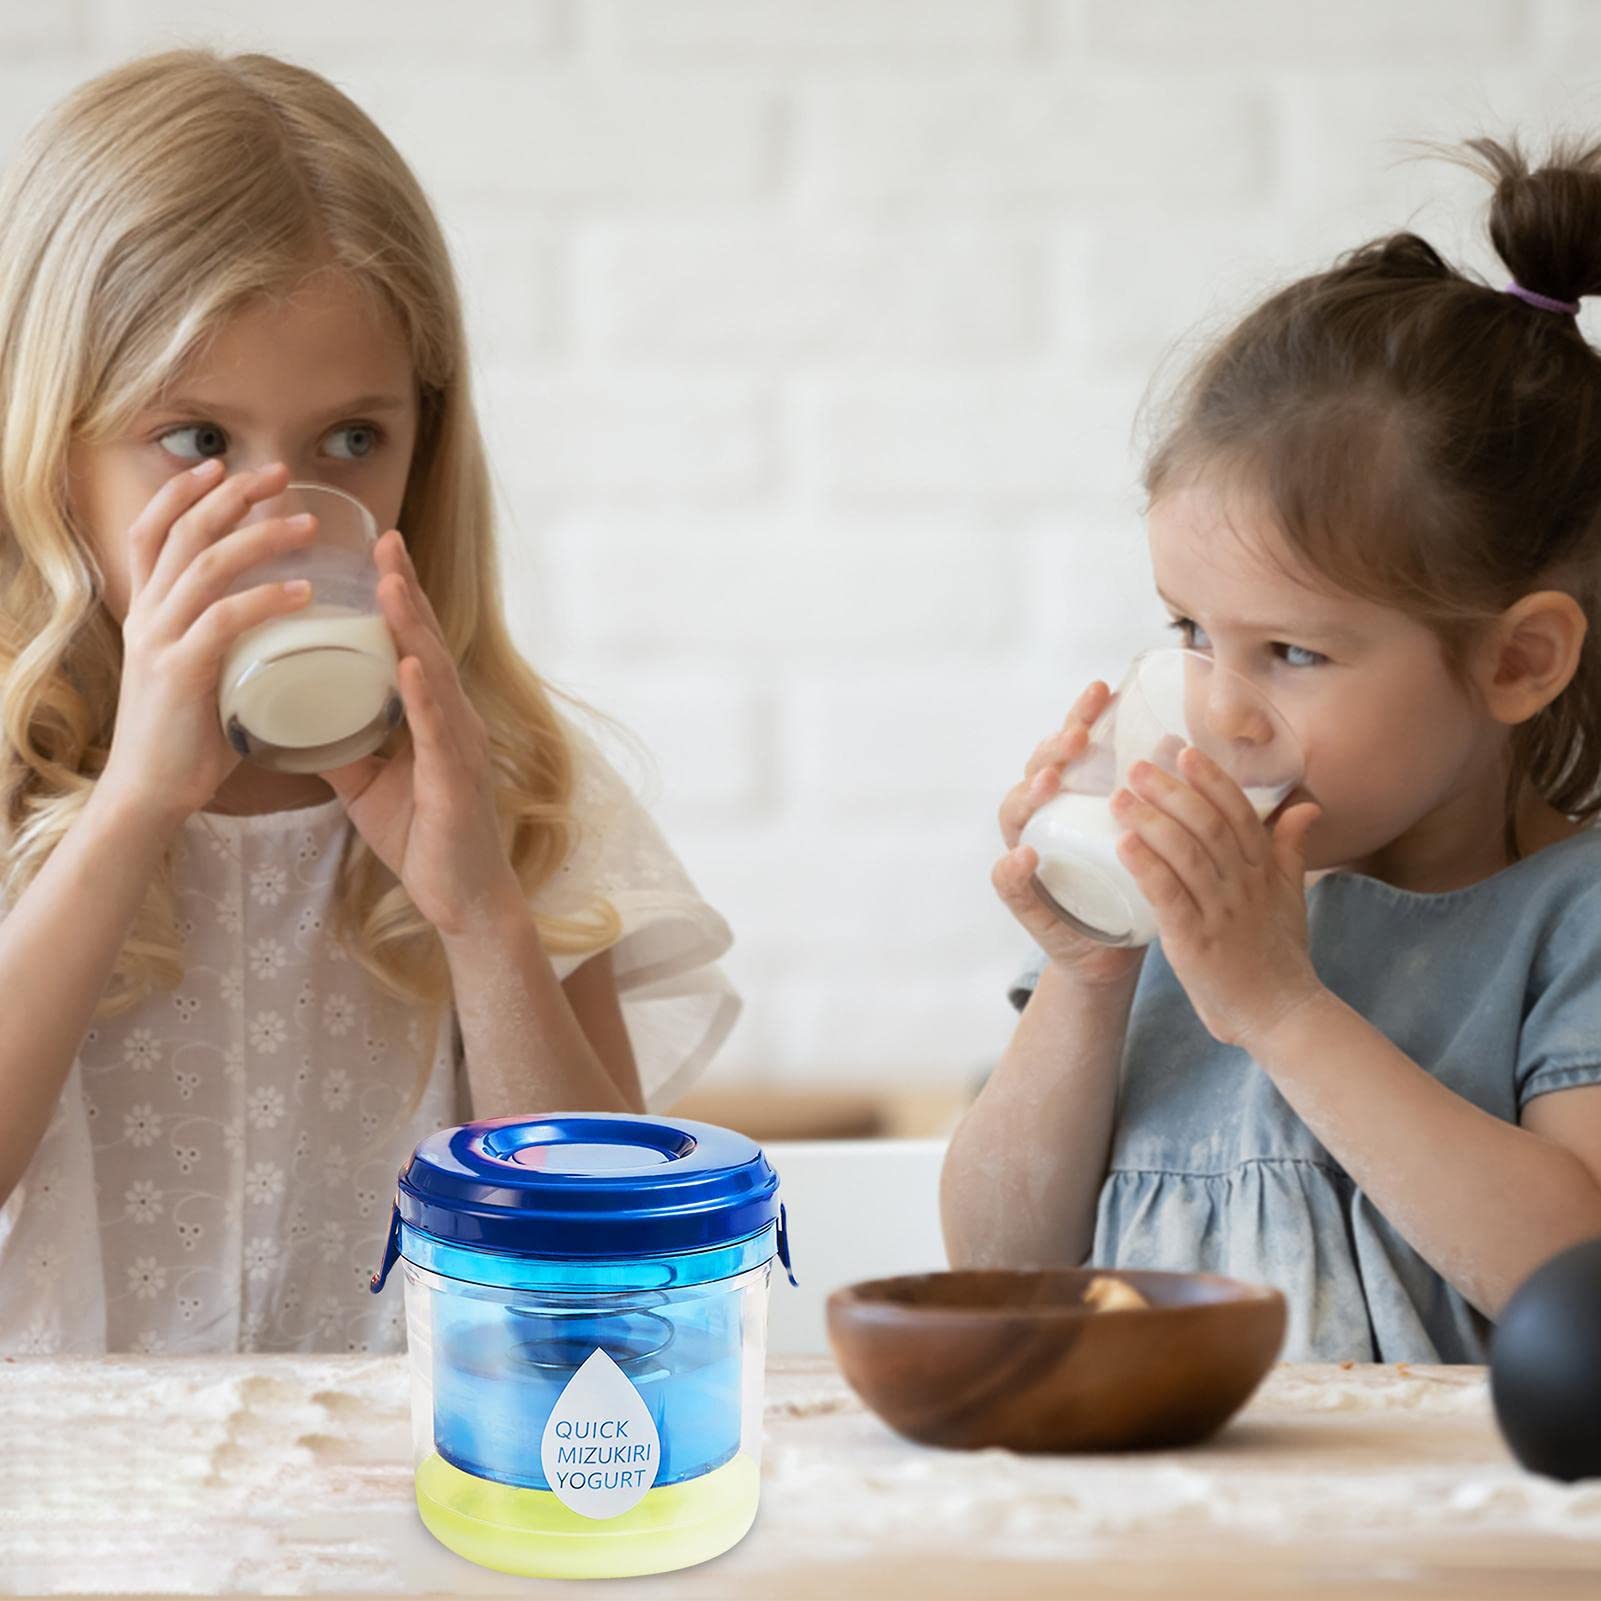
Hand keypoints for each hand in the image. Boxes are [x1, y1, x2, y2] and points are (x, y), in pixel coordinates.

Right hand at [99, 459, 321, 831]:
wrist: (151, 793)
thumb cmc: (189, 737)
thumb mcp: (204, 671)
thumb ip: (227, 640)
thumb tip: (280, 621)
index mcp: (149, 611)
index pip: (153, 531)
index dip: (183, 493)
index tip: (223, 466)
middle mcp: (147, 615)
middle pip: (183, 533)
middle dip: (233, 496)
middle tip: (282, 474)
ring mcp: (160, 642)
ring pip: (206, 567)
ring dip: (260, 540)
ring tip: (308, 527)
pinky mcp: (180, 674)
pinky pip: (225, 621)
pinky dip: (267, 600)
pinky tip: (304, 592)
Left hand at [318, 527, 521, 938]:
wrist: (462, 897)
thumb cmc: (423, 837)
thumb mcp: (365, 785)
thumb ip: (335, 747)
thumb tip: (285, 721)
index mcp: (434, 715)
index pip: (414, 644)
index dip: (398, 597)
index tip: (377, 550)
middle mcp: (453, 719)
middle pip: (426, 642)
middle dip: (405, 591)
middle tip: (384, 541)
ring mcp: (459, 745)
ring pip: (433, 673)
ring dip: (411, 627)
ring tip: (389, 585)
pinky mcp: (457, 777)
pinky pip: (437, 728)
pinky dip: (422, 694)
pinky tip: (406, 665)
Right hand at [994, 680, 1147, 987]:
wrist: (1115, 950)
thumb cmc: (1132, 883)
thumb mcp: (1149, 832)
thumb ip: (1159, 794)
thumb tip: (1180, 741)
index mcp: (1071, 797)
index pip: (1070, 746)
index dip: (1081, 715)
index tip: (1103, 689)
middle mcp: (1043, 819)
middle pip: (1038, 771)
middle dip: (1056, 747)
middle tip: (1079, 734)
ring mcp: (1028, 855)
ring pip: (1015, 814)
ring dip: (1030, 793)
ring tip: (1052, 779)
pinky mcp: (1026, 901)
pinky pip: (1008, 882)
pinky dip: (1012, 868)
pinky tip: (1027, 855)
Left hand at [1110, 745, 1324, 1051]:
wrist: (1281, 1013)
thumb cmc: (1279, 952)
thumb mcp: (1290, 895)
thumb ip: (1291, 847)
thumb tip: (1307, 805)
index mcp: (1263, 869)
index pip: (1238, 813)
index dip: (1211, 779)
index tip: (1182, 750)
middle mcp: (1243, 885)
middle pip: (1208, 827)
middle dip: (1172, 792)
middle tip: (1138, 766)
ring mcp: (1221, 913)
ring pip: (1187, 856)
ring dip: (1152, 822)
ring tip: (1121, 797)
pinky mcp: (1196, 943)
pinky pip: (1170, 899)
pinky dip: (1148, 870)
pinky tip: (1123, 846)